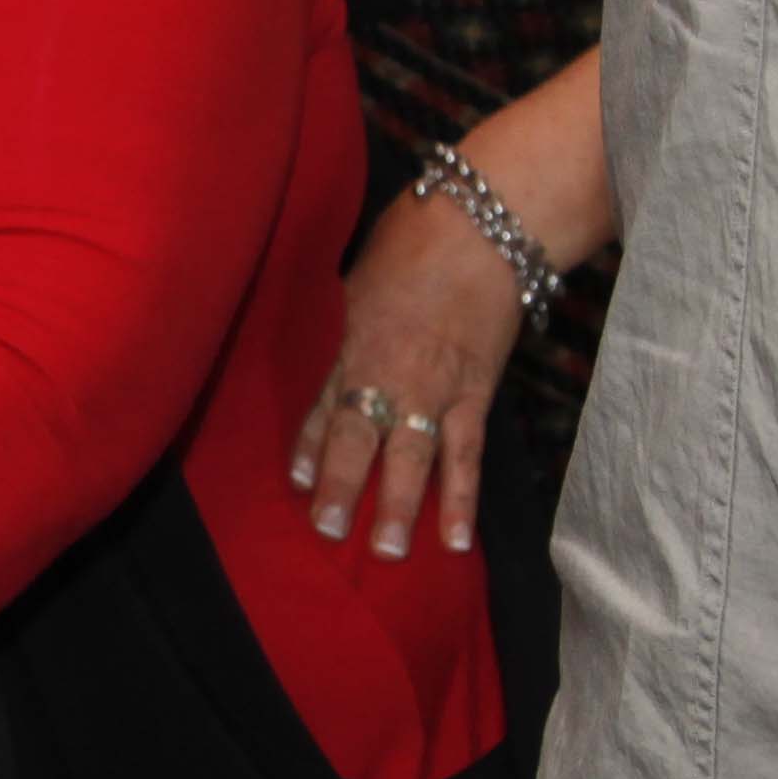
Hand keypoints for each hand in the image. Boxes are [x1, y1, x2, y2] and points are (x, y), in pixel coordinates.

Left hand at [294, 185, 522, 559]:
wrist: (481, 225)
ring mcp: (431, 390)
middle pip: (356, 439)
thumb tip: (333, 337)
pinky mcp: (474, 395)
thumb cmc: (414, 236)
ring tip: (388, 552)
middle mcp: (384, 374)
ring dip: (398, 507)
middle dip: (341, 487)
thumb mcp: (359, 276)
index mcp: (349, 343)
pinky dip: (462, 499)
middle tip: (328, 532)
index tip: (296, 481)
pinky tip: (458, 539)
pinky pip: (466, 456)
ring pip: (409, 459)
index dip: (308, 445)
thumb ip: (345, 318)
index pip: (321, 405)